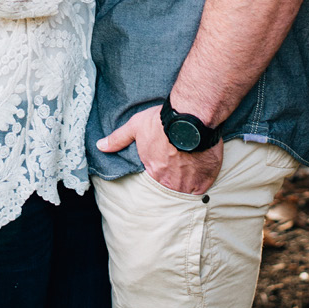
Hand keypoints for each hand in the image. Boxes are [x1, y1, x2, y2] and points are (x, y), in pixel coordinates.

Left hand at [97, 105, 222, 194]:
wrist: (191, 116)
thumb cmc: (162, 122)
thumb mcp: (136, 127)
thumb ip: (118, 139)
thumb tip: (101, 146)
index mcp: (154, 174)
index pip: (153, 183)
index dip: (158, 174)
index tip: (163, 166)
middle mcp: (171, 183)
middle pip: (171, 189)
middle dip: (172, 181)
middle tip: (177, 169)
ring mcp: (190, 183)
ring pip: (187, 190)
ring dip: (187, 183)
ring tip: (188, 171)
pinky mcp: (207, 178)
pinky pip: (203, 187)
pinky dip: (201, 181)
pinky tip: (200, 171)